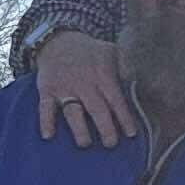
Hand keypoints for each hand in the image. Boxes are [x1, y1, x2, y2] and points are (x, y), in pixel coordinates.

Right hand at [32, 30, 137, 146]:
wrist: (57, 40)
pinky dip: (46, 121)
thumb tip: (138, 83)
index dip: (124, 118)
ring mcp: (65, 87)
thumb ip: (127, 67)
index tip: (131, 134)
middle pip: (96, 109)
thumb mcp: (112, 51)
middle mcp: (84, 83)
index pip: (116, 100)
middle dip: (105, 128)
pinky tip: (48, 135)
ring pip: (73, 111)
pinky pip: (45, 107)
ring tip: (85, 143)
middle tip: (111, 144)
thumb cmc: (89, 52)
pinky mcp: (47, 90)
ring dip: (79, 128)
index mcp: (102, 75)